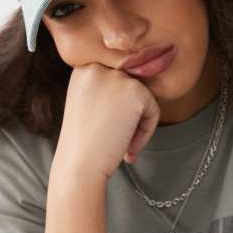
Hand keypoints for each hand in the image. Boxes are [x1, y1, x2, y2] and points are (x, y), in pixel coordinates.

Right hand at [53, 62, 160, 178]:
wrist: (79, 166)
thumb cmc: (82, 142)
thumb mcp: (86, 103)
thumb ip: (106, 88)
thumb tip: (136, 79)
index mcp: (83, 67)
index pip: (116, 81)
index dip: (115, 109)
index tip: (104, 129)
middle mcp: (98, 66)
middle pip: (129, 88)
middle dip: (126, 116)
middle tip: (112, 139)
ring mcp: (116, 77)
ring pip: (142, 98)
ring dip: (136, 124)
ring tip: (119, 144)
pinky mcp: (135, 91)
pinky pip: (153, 110)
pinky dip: (145, 132)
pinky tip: (127, 147)